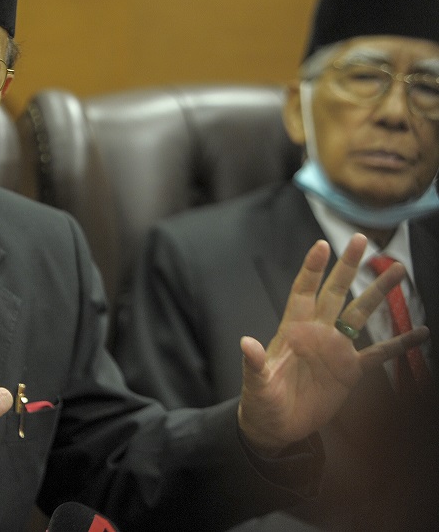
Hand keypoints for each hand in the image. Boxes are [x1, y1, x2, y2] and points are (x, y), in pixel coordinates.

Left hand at [237, 234, 429, 453]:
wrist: (276, 426)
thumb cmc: (260, 402)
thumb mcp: (256, 384)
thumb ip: (254, 363)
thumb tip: (246, 343)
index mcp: (292, 330)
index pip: (303, 291)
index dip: (311, 269)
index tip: (322, 245)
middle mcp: (317, 333)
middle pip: (335, 292)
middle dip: (348, 267)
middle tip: (362, 240)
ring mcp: (336, 349)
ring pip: (360, 314)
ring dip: (378, 293)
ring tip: (398, 271)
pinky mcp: (350, 371)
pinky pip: (379, 354)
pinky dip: (400, 344)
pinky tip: (421, 332)